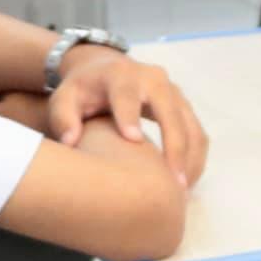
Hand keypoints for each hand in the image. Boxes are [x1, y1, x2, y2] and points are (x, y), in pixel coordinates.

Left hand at [49, 45, 211, 183]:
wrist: (105, 70)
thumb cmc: (83, 91)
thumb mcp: (64, 99)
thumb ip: (63, 118)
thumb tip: (70, 142)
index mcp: (120, 76)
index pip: (127, 95)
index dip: (130, 116)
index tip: (133, 141)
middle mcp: (153, 79)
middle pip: (171, 112)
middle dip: (174, 147)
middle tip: (174, 184)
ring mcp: (173, 91)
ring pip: (191, 126)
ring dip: (191, 158)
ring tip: (182, 190)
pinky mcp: (184, 105)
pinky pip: (198, 133)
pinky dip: (195, 158)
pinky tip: (185, 181)